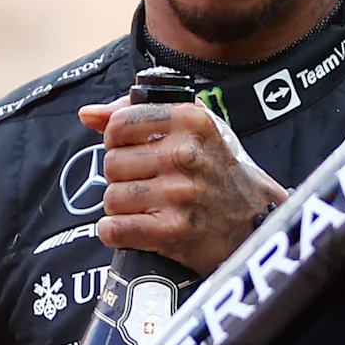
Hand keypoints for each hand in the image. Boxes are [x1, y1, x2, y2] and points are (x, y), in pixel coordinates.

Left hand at [78, 95, 283, 276]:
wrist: (258, 218)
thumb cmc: (220, 168)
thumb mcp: (194, 127)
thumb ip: (137, 113)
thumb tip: (87, 114)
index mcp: (190, 120)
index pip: (118, 124)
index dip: (117, 141)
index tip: (133, 151)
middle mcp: (185, 155)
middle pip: (112, 163)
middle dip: (121, 176)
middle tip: (145, 183)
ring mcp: (179, 194)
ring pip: (111, 197)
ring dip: (121, 207)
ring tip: (146, 206)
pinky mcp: (173, 231)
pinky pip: (114, 229)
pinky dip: (115, 232)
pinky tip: (134, 228)